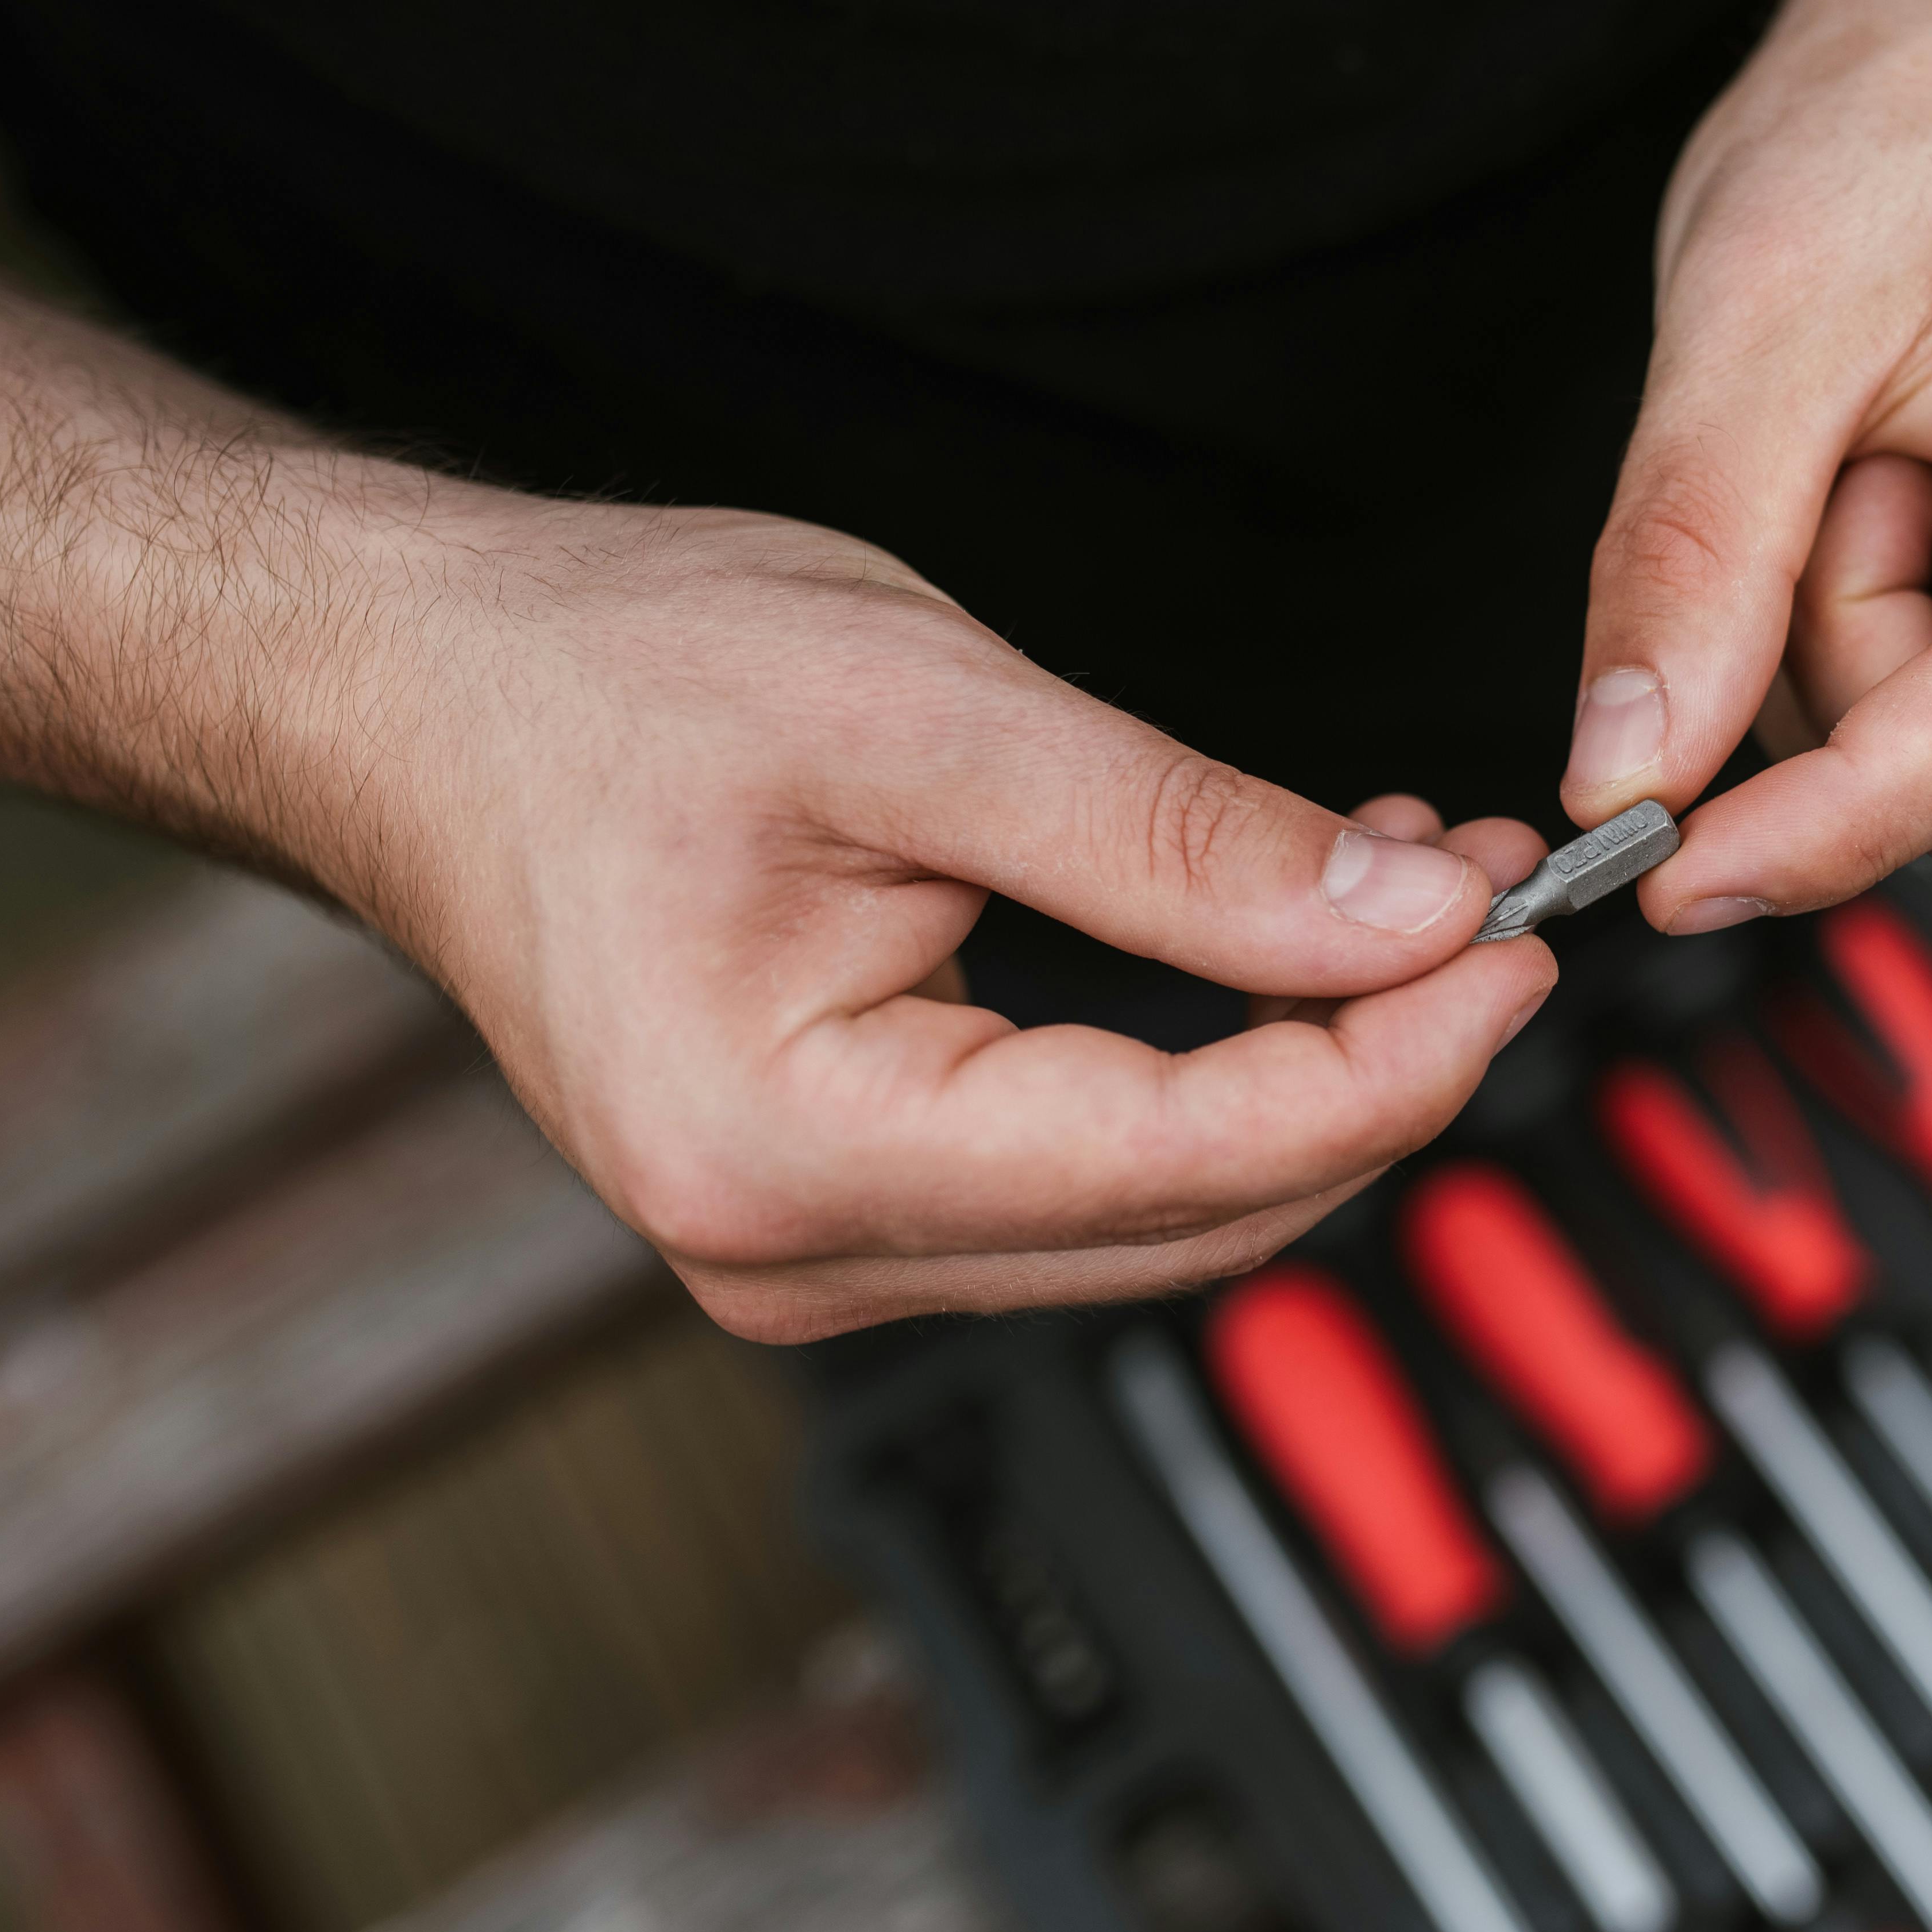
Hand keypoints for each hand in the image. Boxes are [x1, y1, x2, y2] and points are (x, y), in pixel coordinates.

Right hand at [357, 502, 1556, 1338]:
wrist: (405, 693)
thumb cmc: (599, 678)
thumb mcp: (915, 710)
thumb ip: (1173, 837)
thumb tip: (1409, 921)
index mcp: (791, 1155)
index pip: (1196, 1158)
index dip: (1400, 1057)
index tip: (1526, 940)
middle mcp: (801, 1252)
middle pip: (1203, 1213)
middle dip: (1383, 1061)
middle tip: (1504, 893)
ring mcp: (819, 1245)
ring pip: (1168, 1204)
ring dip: (1317, 1060)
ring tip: (1426, 886)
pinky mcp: (847, 1196)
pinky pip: (1094, 1167)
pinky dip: (1220, 1059)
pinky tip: (1292, 931)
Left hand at [1562, 0, 1931, 927]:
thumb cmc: (1902, 126)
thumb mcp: (1748, 323)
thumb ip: (1690, 563)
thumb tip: (1630, 774)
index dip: (1827, 827)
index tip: (1669, 876)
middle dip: (1839, 675)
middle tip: (1811, 476)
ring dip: (1859, 650)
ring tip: (1864, 458)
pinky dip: (1893, 638)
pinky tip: (1900, 497)